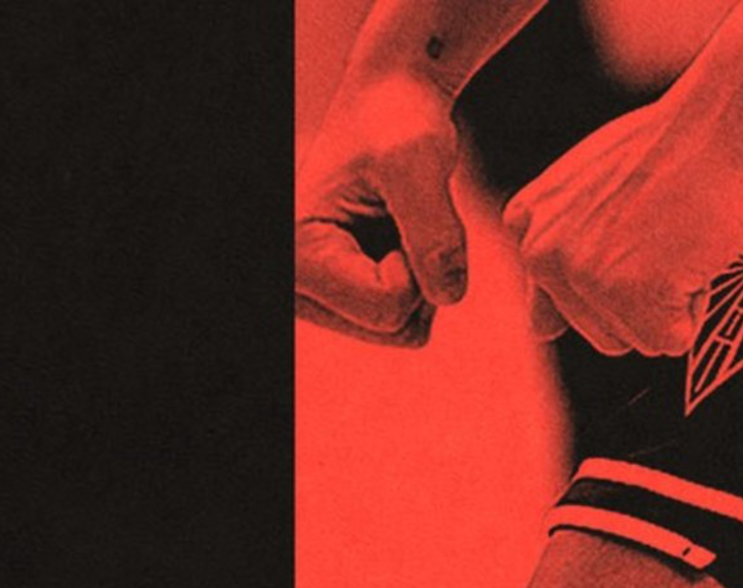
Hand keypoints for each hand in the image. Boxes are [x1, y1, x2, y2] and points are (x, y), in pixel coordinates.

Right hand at [292, 67, 467, 344]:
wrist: (387, 104)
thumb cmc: (394, 118)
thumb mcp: (417, 160)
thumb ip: (434, 229)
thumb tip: (447, 294)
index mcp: (295, 255)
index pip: (388, 310)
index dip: (418, 263)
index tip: (399, 209)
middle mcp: (295, 286)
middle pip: (396, 328)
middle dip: (421, 275)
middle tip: (403, 215)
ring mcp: (318, 298)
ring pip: (406, 329)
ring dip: (423, 276)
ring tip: (399, 222)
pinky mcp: (341, 300)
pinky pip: (409, 320)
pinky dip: (421, 279)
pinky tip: (398, 236)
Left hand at [505, 90, 742, 356]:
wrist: (727, 119)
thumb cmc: (676, 146)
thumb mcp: (595, 190)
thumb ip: (563, 252)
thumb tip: (538, 331)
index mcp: (529, 224)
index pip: (562, 307)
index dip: (617, 277)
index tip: (635, 229)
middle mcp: (542, 252)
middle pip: (603, 333)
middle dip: (645, 296)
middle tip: (664, 228)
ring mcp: (583, 274)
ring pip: (639, 339)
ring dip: (672, 300)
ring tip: (678, 234)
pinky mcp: (630, 294)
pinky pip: (672, 342)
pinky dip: (697, 305)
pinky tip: (694, 248)